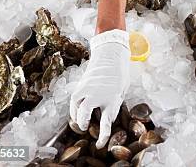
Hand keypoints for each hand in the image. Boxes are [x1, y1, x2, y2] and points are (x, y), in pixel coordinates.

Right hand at [70, 29, 130, 148]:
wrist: (111, 52)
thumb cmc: (120, 71)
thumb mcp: (122, 90)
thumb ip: (114, 103)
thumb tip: (107, 115)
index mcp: (113, 98)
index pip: (106, 122)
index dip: (103, 136)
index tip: (100, 144)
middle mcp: (99, 94)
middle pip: (85, 114)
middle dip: (83, 124)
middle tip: (85, 128)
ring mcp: (89, 88)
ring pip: (76, 107)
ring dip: (77, 116)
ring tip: (80, 120)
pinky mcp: (82, 83)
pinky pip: (74, 99)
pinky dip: (74, 107)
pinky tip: (76, 110)